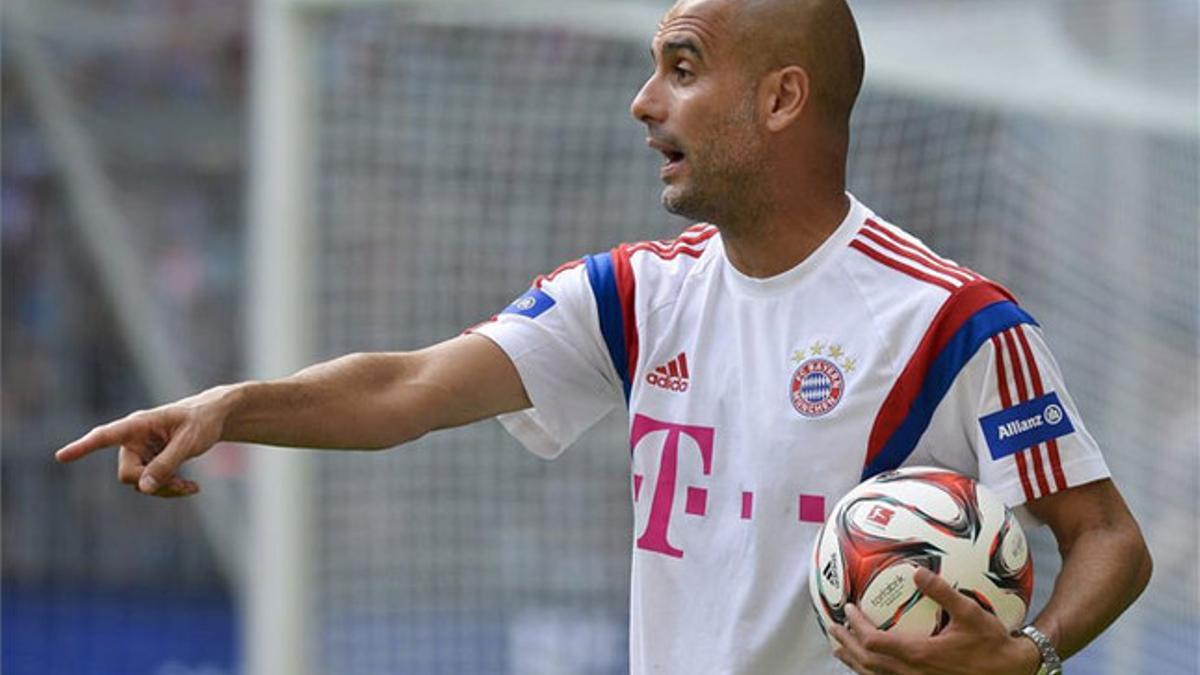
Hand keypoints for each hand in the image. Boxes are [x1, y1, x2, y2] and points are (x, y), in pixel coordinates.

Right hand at [54, 386, 236, 497]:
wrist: (212, 418)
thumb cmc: (200, 422)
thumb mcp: (189, 442)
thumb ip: (167, 463)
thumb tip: (143, 488)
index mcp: (138, 424)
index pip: (105, 436)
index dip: (83, 447)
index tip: (61, 456)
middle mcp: (133, 438)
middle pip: (127, 474)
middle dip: (152, 485)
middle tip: (183, 486)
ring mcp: (139, 452)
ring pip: (139, 484)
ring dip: (164, 489)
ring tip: (191, 487)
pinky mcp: (148, 462)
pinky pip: (149, 485)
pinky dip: (169, 488)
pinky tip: (192, 487)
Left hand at [829, 567, 1041, 674]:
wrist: (1013, 672)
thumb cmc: (992, 643)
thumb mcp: (970, 613)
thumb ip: (942, 592)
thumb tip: (917, 572)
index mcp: (919, 655)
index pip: (875, 642)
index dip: (856, 627)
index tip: (848, 609)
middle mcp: (913, 674)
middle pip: (867, 662)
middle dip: (846, 644)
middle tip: (832, 628)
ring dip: (854, 661)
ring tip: (839, 648)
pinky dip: (872, 673)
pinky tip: (868, 664)